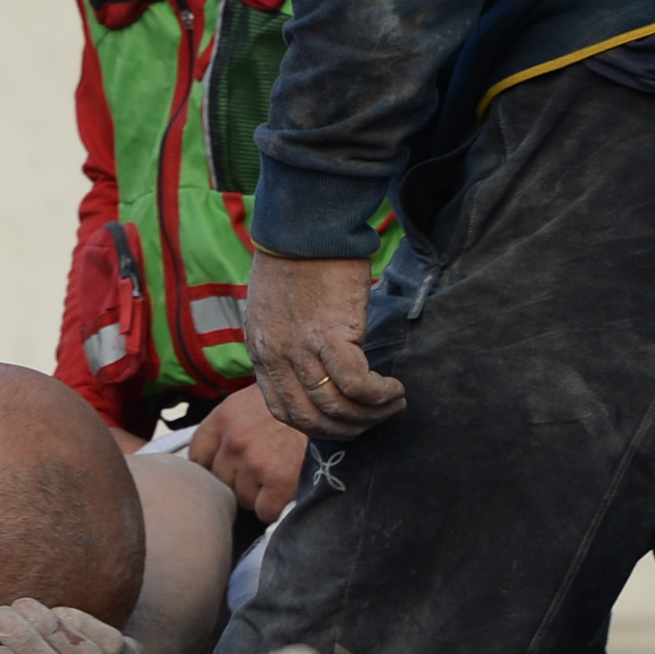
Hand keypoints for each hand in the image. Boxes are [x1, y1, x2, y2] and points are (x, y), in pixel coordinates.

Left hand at [185, 387, 307, 522]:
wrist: (332, 403)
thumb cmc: (297, 400)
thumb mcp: (255, 398)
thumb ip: (234, 422)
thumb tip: (217, 451)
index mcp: (225, 416)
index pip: (198, 455)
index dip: (213, 466)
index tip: (227, 468)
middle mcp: (235, 440)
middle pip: (221, 480)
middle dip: (238, 480)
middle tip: (260, 472)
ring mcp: (256, 463)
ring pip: (243, 498)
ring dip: (258, 494)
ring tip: (277, 477)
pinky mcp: (280, 482)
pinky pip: (264, 511)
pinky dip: (275, 507)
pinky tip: (287, 491)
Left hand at [248, 250, 403, 440]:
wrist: (307, 224)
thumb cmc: (299, 257)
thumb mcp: (277, 307)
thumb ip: (288, 339)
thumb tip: (316, 364)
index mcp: (261, 349)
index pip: (282, 410)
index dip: (316, 425)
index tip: (342, 421)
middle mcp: (276, 355)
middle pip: (309, 419)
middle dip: (345, 429)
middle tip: (373, 420)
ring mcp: (300, 348)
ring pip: (335, 407)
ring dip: (369, 415)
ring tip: (392, 404)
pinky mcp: (330, 334)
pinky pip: (356, 383)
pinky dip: (378, 394)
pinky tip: (394, 389)